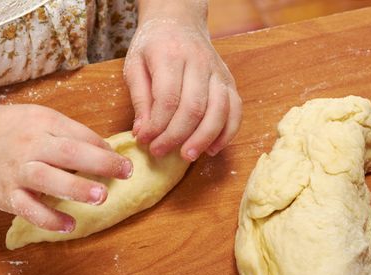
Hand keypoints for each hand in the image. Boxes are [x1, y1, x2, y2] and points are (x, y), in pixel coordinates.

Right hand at [0, 104, 132, 231]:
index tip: (121, 160)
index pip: (80, 135)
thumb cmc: (1, 127)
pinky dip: (49, 219)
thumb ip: (65, 132)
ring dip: (78, 188)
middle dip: (101, 164)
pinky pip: (29, 209)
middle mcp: (29, 144)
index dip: (104, 148)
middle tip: (126, 173)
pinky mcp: (4, 194)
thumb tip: (101, 149)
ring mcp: (16, 170)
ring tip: (102, 197)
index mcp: (41, 122)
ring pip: (49, 179)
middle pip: (69, 153)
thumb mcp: (34, 118)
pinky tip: (69, 225)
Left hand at [123, 2, 241, 160]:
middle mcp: (198, 62)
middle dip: (176, 136)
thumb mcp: (134, 65)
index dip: (156, 125)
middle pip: (194, 108)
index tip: (144, 140)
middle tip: (159, 152)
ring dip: (203, 138)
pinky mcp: (229, 81)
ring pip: (219, 110)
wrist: (179, 21)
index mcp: (170, 55)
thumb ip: (139, 99)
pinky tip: (212, 148)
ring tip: (186, 156)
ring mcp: (218, 72)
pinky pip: (236, 110)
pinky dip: (227, 133)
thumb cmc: (153, 46)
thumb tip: (142, 132)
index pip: (167, 98)